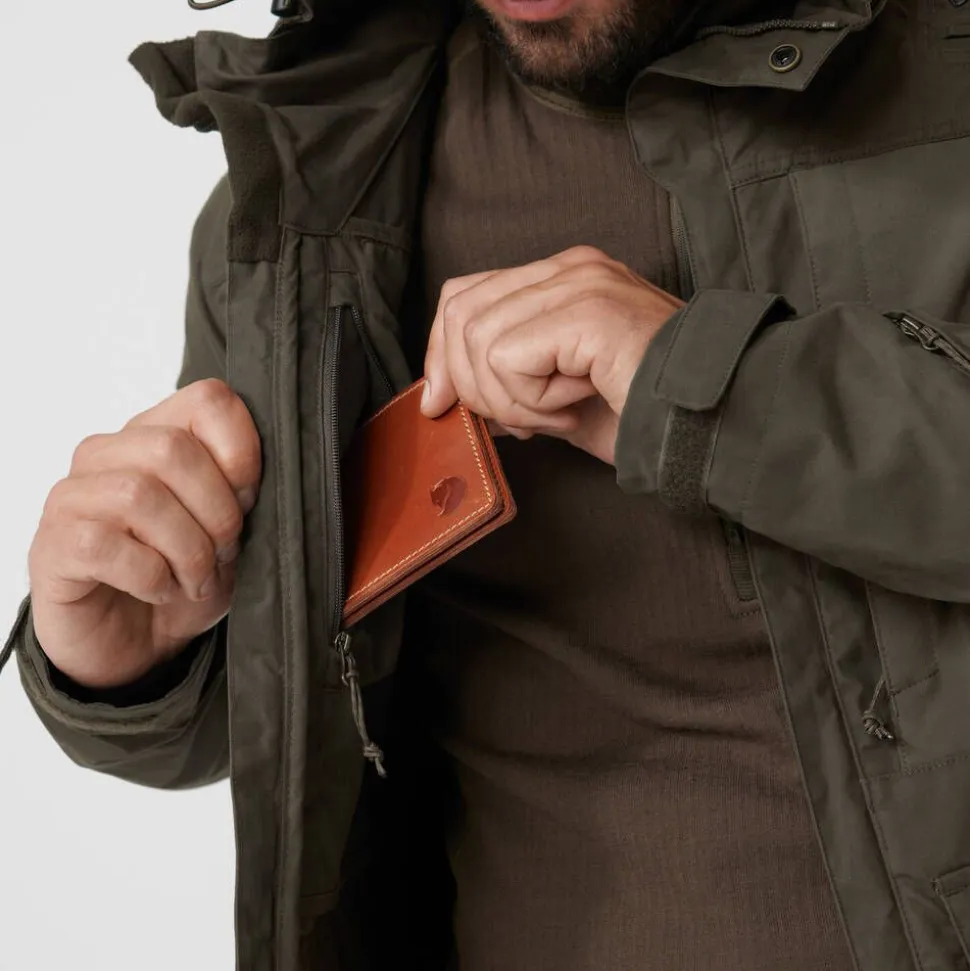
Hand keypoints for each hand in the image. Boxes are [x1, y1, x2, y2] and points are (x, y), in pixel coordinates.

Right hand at [28, 379, 260, 688]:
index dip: (242, 451)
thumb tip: (264, 475)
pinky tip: (160, 591)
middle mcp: (107, 454)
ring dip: (187, 550)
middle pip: (173, 449)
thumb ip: (244, 493)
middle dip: (217, 512)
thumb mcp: (230, 533)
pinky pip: (107, 546)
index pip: (208, 399)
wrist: (135, 646)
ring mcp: (73, 497)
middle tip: (224, 553)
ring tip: (195, 579)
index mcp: (157, 435)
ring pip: (140, 495)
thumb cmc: (183, 578)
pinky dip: (152, 577)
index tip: (250, 500)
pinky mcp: (53, 545)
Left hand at [421, 246, 682, 463]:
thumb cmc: (643, 412)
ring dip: (511, 400)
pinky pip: (507, 360)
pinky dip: (532, 401)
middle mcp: (569, 267)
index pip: (465, 295)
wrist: (709, 424)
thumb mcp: (556, 394)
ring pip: (479, 340)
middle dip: (470, 384)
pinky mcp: (587, 310)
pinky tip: (575, 406)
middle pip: (460, 311)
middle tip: (524, 422)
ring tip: (562, 412)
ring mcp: (580, 282)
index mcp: (563, 278)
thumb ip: (508, 381)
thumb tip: (448, 393)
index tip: (441, 403)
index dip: (441, 353)